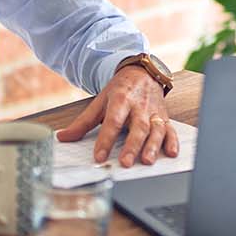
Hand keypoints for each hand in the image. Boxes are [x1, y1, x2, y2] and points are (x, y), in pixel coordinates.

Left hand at [55, 67, 177, 166]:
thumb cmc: (121, 90)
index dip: (106, 140)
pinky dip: (172, 141)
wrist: (143, 73)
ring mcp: (154, 112)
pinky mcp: (164, 117)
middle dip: (132, 145)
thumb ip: (83, 122)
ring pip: (156, 129)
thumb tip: (63, 137)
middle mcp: (139, 106)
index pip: (113, 121)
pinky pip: (171, 130)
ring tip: (147, 161)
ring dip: (153, 146)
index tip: (99, 156)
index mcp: (121, 100)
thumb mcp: (100, 102)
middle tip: (125, 162)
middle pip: (137, 127)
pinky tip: (171, 153)